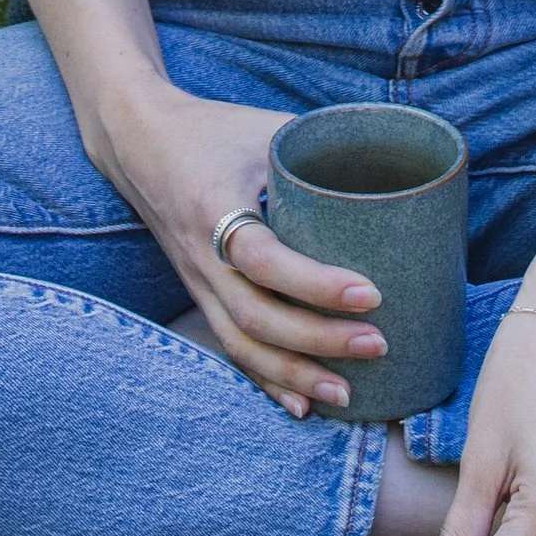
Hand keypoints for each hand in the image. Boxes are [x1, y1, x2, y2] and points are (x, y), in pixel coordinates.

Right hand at [112, 83, 388, 417]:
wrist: (139, 142)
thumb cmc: (213, 130)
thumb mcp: (266, 130)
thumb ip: (321, 157)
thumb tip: (397, 175)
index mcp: (215, 208)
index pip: (263, 260)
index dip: (316, 284)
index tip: (371, 293)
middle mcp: (201, 256)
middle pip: (255, 318)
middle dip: (318, 340)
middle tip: (378, 344)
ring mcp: (197, 282)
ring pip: (242, 345)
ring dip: (295, 374)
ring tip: (348, 392)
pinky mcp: (200, 296)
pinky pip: (231, 348)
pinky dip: (267, 382)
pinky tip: (303, 405)